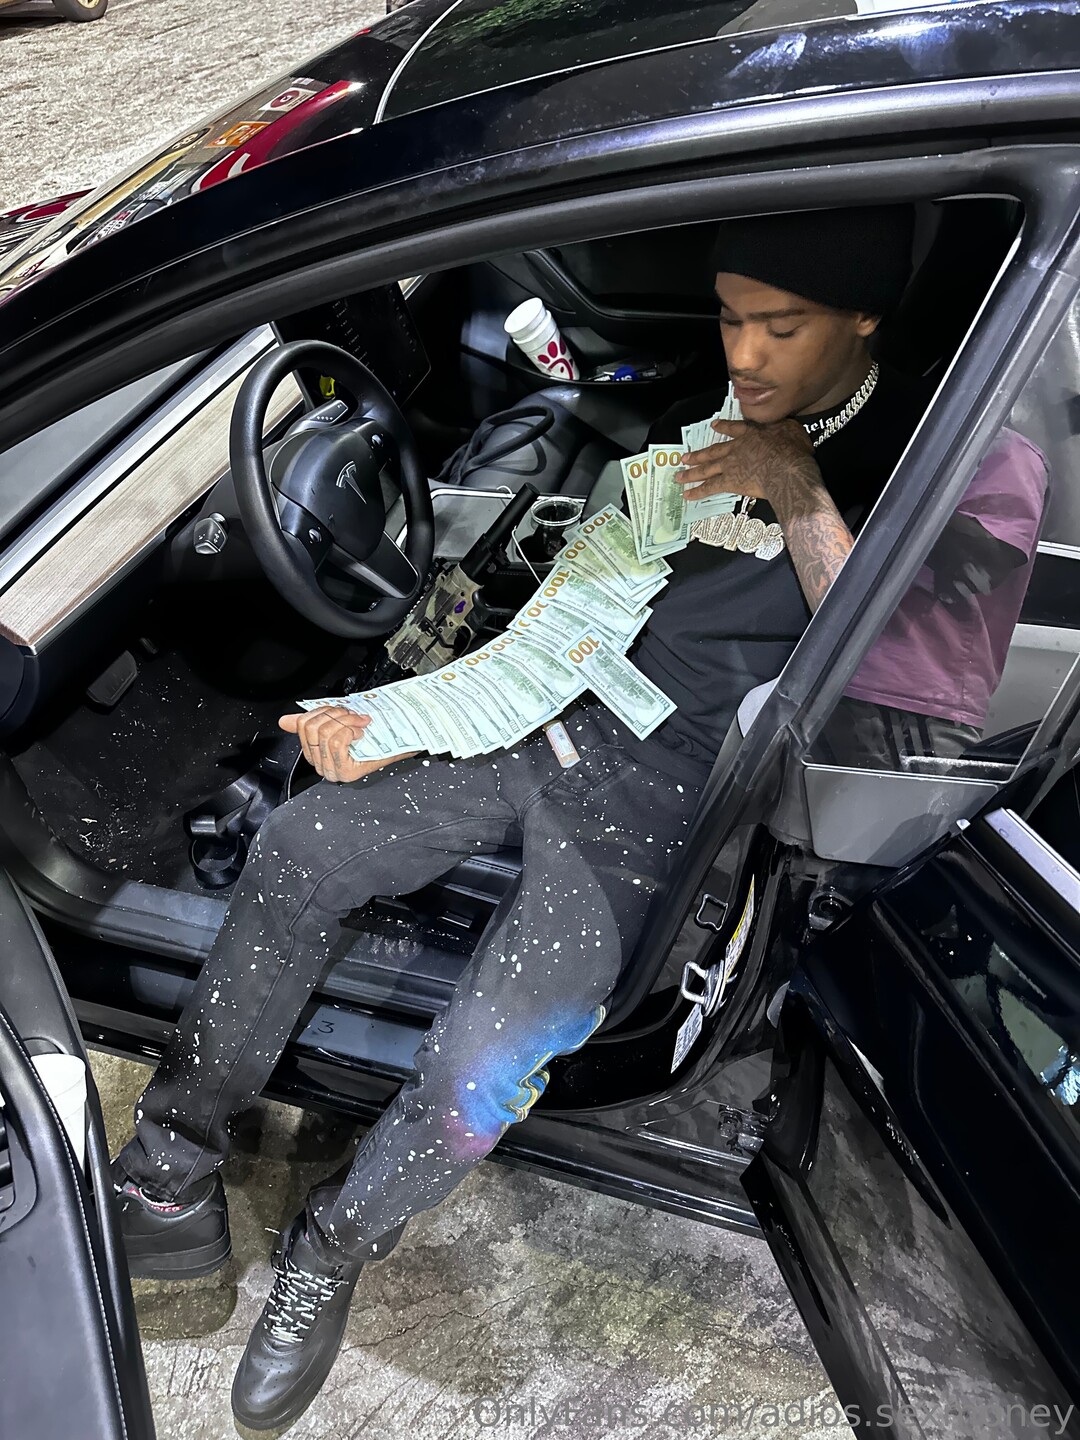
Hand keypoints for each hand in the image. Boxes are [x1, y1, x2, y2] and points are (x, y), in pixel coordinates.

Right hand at [278, 706, 414, 783]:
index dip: (322, 710)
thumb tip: (286, 720)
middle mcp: (321, 764)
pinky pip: (337, 741)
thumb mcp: (340, 723)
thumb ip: (313, 720)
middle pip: (312, 727)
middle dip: (336, 715)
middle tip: (354, 716)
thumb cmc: (375, 735)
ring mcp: (332, 770)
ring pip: (325, 733)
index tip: (341, 710)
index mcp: (315, 752)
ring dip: (346, 722)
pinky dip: (350, 731)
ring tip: (360, 724)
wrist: (401, 743)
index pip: (303, 724)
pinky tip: (361, 734)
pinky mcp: (345, 773)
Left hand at [676, 418, 820, 511]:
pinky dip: (697, 491)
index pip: (735, 429)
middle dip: (698, 454)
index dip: (724, 427)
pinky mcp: (729, 481)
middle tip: (685, 457)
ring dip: (692, 472)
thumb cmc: (793, 450)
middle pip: (713, 450)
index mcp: (752, 433)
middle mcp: (737, 448)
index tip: (714, 426)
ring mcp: (730, 464)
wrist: (786, 468)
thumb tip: (786, 427)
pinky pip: (710, 487)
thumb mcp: (792, 430)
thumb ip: (785, 428)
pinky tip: (687, 494)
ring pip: (707, 468)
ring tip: (679, 475)